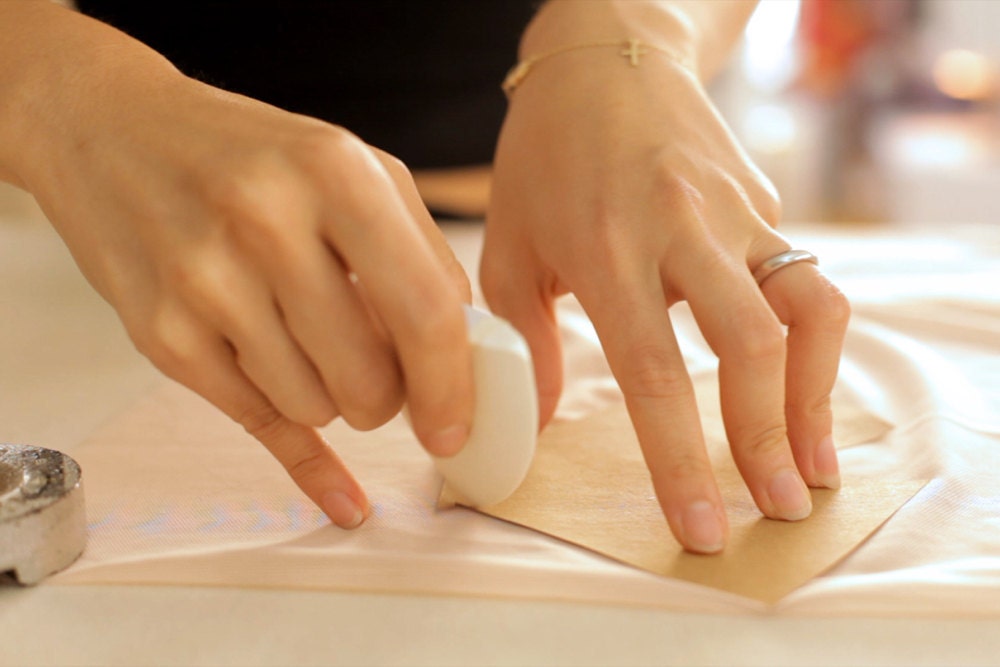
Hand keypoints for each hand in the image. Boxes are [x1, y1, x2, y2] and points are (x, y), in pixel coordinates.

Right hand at [19, 42, 473, 527]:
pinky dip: (296, 440)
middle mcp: (265, 223)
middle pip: (368, 379)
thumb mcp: (351, 167)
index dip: (452, 385)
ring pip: (314, 409)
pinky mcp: (160, 333)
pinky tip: (320, 455)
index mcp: (334, 173)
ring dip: (330, 398)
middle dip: (386, 398)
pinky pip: (256, 423)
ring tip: (308, 346)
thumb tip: (465, 354)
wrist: (110, 132)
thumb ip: (422, 253)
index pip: (424, 310)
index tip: (457, 425)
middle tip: (375, 371)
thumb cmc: (249, 155)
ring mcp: (204, 281)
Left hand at [482, 5, 849, 552]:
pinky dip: (809, 341)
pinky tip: (792, 384)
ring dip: (816, 395)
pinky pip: (802, 278)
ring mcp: (737, 211)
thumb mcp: (510, 243)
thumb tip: (538, 422)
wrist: (604, 54)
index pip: (654, 374)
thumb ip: (523, 338)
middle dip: (768, 440)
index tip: (702, 526)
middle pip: (751, 347)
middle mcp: (683, 229)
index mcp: (606, 248)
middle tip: (775, 507)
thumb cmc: (543, 154)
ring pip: (808, 308)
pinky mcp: (765, 202)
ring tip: (810, 461)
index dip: (680, 460)